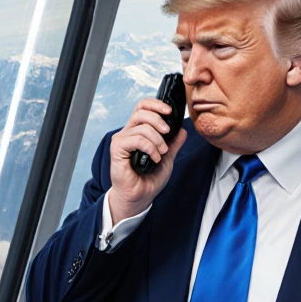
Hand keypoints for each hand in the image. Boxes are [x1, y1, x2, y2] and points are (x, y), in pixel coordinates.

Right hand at [107, 97, 188, 222]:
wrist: (140, 197)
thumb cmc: (148, 179)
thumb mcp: (167, 158)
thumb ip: (173, 143)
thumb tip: (183, 129)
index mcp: (138, 131)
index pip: (143, 107)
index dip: (156, 104)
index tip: (170, 111)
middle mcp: (128, 133)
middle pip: (141, 111)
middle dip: (158, 119)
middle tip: (167, 132)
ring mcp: (122, 140)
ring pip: (142, 126)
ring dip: (157, 139)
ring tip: (161, 153)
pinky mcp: (117, 149)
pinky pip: (136, 139)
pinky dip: (149, 147)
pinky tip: (154, 158)